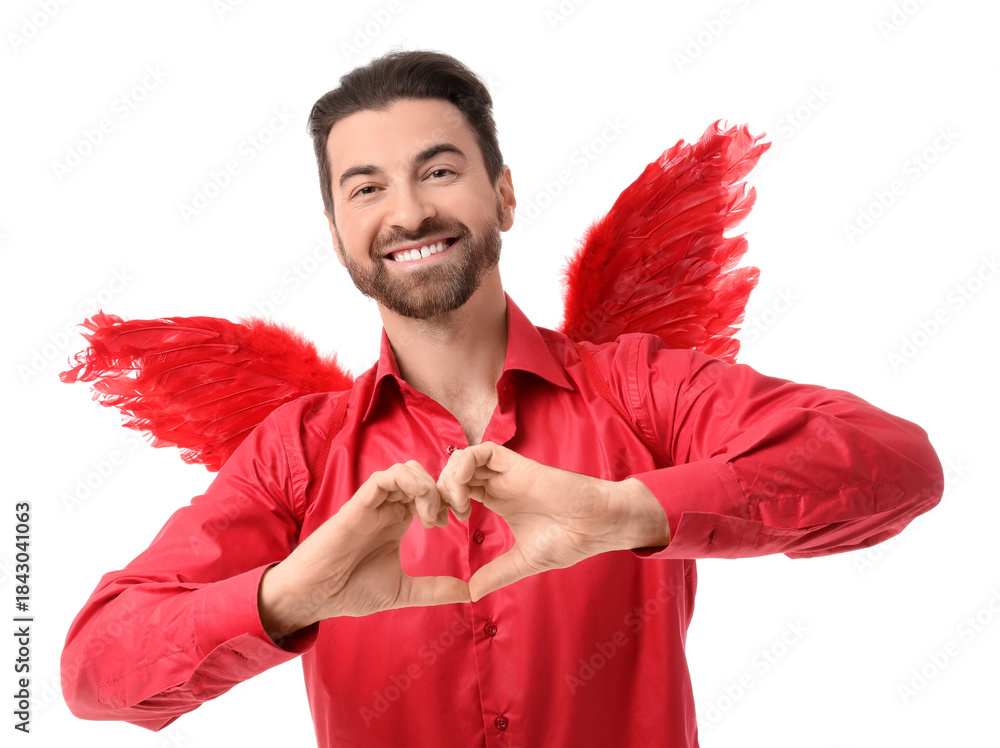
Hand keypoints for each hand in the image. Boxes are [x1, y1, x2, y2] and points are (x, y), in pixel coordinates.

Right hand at [258, 461, 469, 639]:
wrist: (315, 597)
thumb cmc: (351, 591)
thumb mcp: (403, 590)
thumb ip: (435, 589)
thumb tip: (469, 592)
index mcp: (397, 521)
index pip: (429, 493)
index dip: (449, 499)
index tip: (461, 519)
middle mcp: (387, 508)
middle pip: (422, 476)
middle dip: (444, 489)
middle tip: (454, 513)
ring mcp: (373, 504)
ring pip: (405, 470)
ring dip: (427, 486)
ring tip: (431, 516)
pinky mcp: (359, 504)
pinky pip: (384, 478)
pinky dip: (407, 482)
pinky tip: (419, 506)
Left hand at [437, 442, 669, 600]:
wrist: (598, 526)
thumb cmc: (570, 540)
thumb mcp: (524, 562)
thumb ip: (497, 574)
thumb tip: (471, 594)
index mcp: (499, 499)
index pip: (458, 488)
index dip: (442, 501)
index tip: (439, 525)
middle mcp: (499, 482)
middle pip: (454, 471)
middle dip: (437, 490)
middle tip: (438, 518)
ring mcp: (507, 471)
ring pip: (462, 459)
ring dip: (447, 480)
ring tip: (454, 509)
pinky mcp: (517, 463)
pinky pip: (480, 451)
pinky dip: (463, 467)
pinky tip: (464, 495)